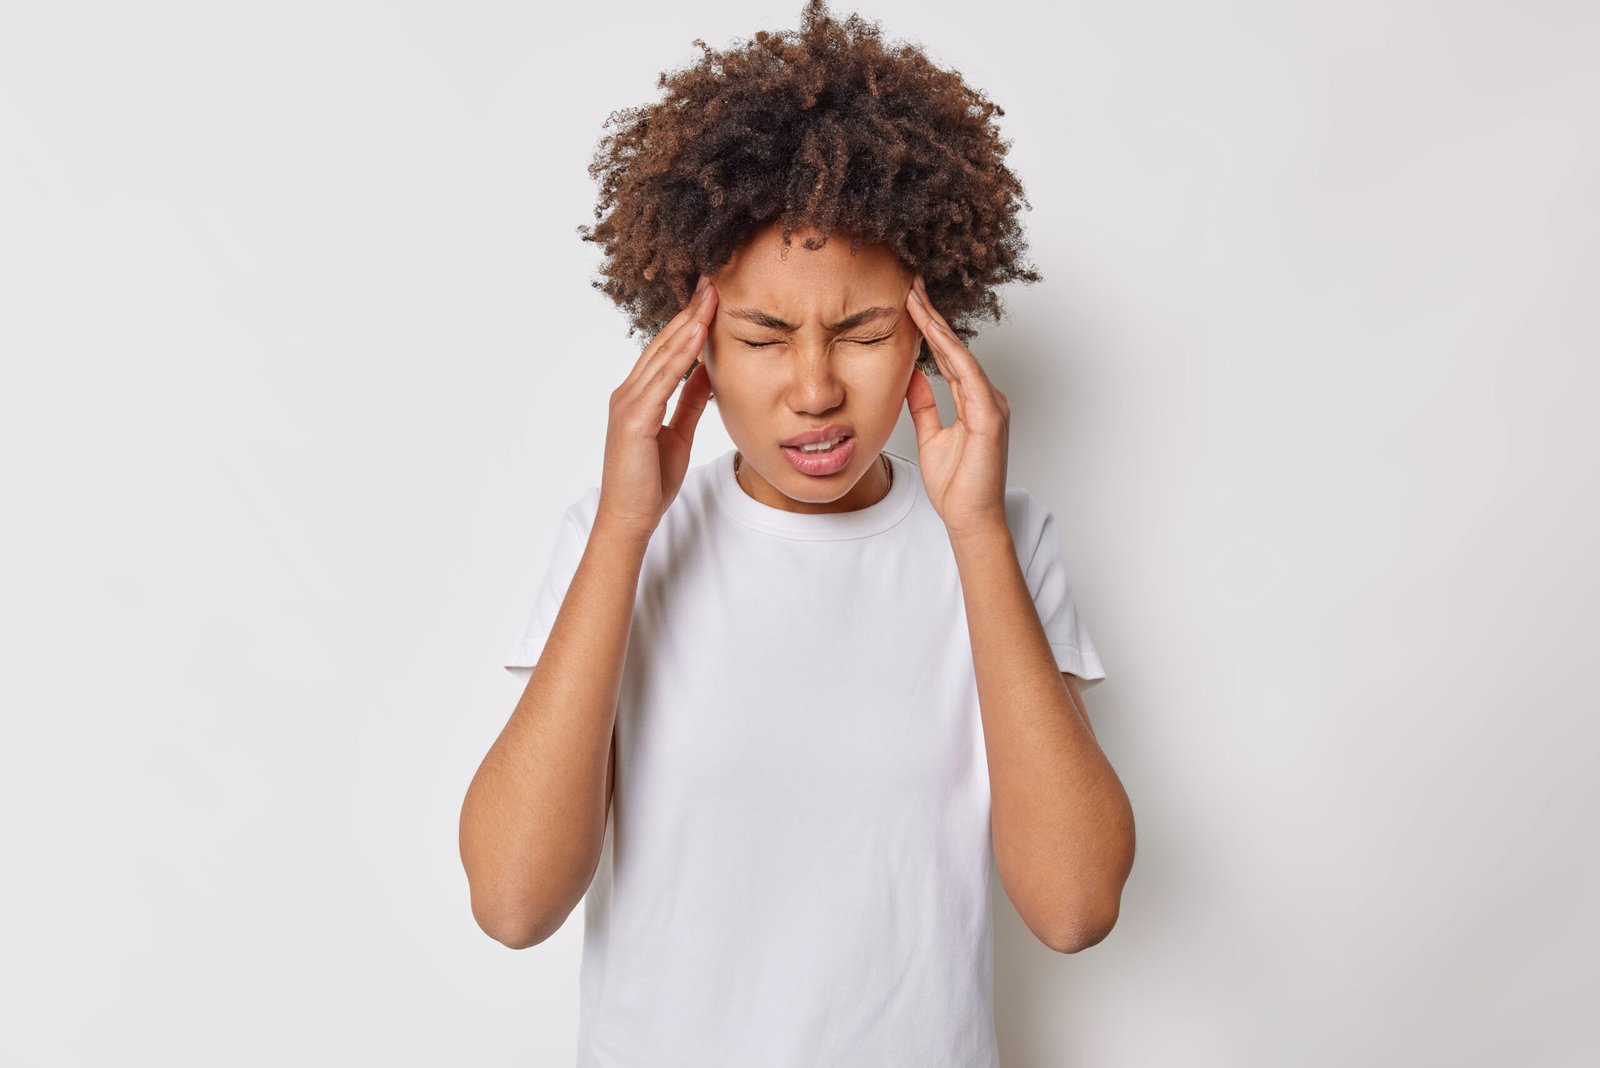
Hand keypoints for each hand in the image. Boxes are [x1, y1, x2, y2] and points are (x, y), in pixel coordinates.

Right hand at [596, 274, 718, 538]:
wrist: (630, 518)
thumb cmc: (650, 482)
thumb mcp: (678, 433)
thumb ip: (690, 401)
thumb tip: (707, 371)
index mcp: (639, 396)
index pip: (666, 350)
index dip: (688, 323)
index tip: (710, 298)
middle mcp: (629, 393)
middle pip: (663, 343)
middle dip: (689, 312)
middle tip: (712, 282)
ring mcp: (628, 403)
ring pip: (663, 355)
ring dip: (688, 324)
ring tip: (710, 297)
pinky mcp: (634, 418)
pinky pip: (663, 379)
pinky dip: (681, 355)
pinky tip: (699, 334)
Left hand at [902, 273, 1010, 540]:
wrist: (970, 518)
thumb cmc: (956, 485)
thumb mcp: (930, 436)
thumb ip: (924, 405)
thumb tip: (911, 376)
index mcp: (974, 400)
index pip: (948, 356)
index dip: (929, 328)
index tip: (909, 302)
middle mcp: (987, 397)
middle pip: (955, 348)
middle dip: (933, 316)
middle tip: (911, 284)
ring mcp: (992, 404)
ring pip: (961, 355)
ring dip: (938, 326)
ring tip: (916, 299)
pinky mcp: (990, 416)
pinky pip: (969, 376)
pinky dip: (951, 352)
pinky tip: (934, 332)